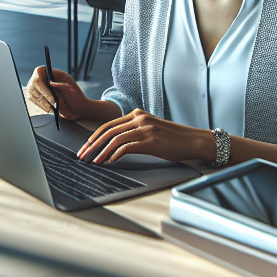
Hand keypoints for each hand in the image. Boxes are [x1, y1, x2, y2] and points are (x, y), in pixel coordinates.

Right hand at [25, 65, 91, 120]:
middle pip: (33, 86)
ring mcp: (39, 88)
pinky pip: (34, 101)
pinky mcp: (39, 98)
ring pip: (32, 94)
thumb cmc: (76, 96)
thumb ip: (61, 84)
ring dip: (41, 103)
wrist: (77, 108)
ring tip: (52, 108)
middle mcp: (43, 79)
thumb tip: (51, 82)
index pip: (38, 75)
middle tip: (53, 104)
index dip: (42, 86)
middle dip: (43, 97)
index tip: (50, 96)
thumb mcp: (71, 87)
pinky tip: (49, 109)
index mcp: (50, 72)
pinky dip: (41, 106)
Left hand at [77, 108, 212, 164]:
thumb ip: (134, 131)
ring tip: (94, 161)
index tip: (86, 147)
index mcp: (136, 114)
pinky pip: (127, 147)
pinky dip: (115, 155)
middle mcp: (138, 118)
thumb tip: (115, 144)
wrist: (193, 140)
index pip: (108, 124)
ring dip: (101, 152)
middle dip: (92, 144)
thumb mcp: (150, 129)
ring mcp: (144, 129)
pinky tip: (109, 162)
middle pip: (107, 130)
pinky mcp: (151, 141)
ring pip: (114, 139)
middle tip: (83, 155)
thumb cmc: (172, 138)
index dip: (94, 136)